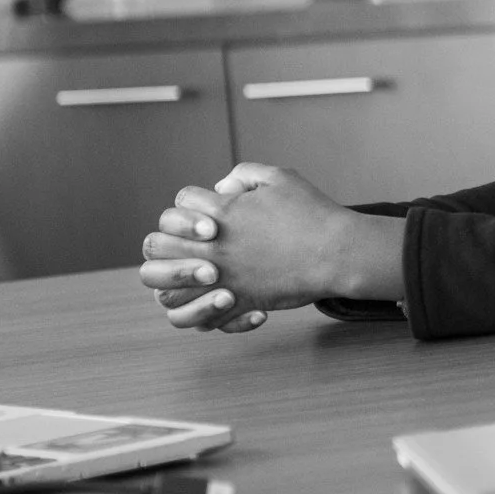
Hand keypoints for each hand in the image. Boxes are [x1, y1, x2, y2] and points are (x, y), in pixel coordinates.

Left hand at [136, 163, 399, 335]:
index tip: (212, 214)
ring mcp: (222, 278)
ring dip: (174, 282)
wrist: (337, 252)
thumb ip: (244, 175)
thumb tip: (220, 188)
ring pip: (165, 289)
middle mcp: (213, 246)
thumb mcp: (279, 177)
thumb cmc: (312, 212)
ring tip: (195, 278)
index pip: (179, 204)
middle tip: (192, 246)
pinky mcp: (237, 302)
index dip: (191, 206)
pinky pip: (199, 318)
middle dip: (168, 242)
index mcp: (220, 212)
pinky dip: (202, 313)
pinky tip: (219, 299)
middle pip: (156, 245)